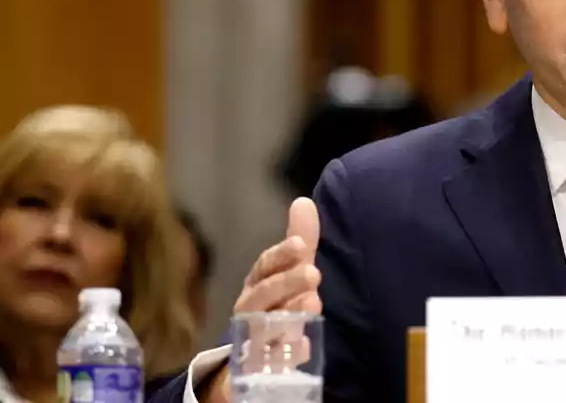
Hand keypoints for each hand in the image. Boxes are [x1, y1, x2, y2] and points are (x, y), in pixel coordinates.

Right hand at [199, 199, 320, 402]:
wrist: (249, 360)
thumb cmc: (273, 305)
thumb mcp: (287, 273)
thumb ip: (299, 241)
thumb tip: (304, 201)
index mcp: (256, 285)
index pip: (263, 267)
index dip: (280, 255)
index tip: (300, 244)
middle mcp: (249, 311)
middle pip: (262, 296)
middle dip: (285, 283)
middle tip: (312, 273)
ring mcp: (252, 340)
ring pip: (265, 327)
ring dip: (287, 315)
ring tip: (312, 303)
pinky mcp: (259, 368)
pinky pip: (270, 363)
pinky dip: (287, 355)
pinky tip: (305, 345)